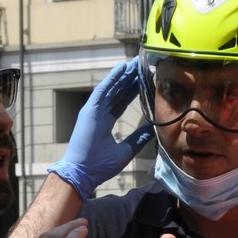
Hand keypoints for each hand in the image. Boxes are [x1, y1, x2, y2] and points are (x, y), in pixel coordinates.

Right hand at [48, 60, 154, 198]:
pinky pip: (102, 90)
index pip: (121, 102)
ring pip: (111, 88)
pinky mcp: (89, 110)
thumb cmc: (100, 166)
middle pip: (117, 92)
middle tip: (140, 66)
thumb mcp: (126, 150)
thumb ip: (139, 138)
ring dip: (122, 75)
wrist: (84, 174)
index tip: (143, 81)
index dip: (132, 91)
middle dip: (128, 79)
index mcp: (105, 122)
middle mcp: (99, 114)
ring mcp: (93, 111)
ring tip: (134, 63)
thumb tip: (153, 129)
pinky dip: (112, 78)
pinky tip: (121, 67)